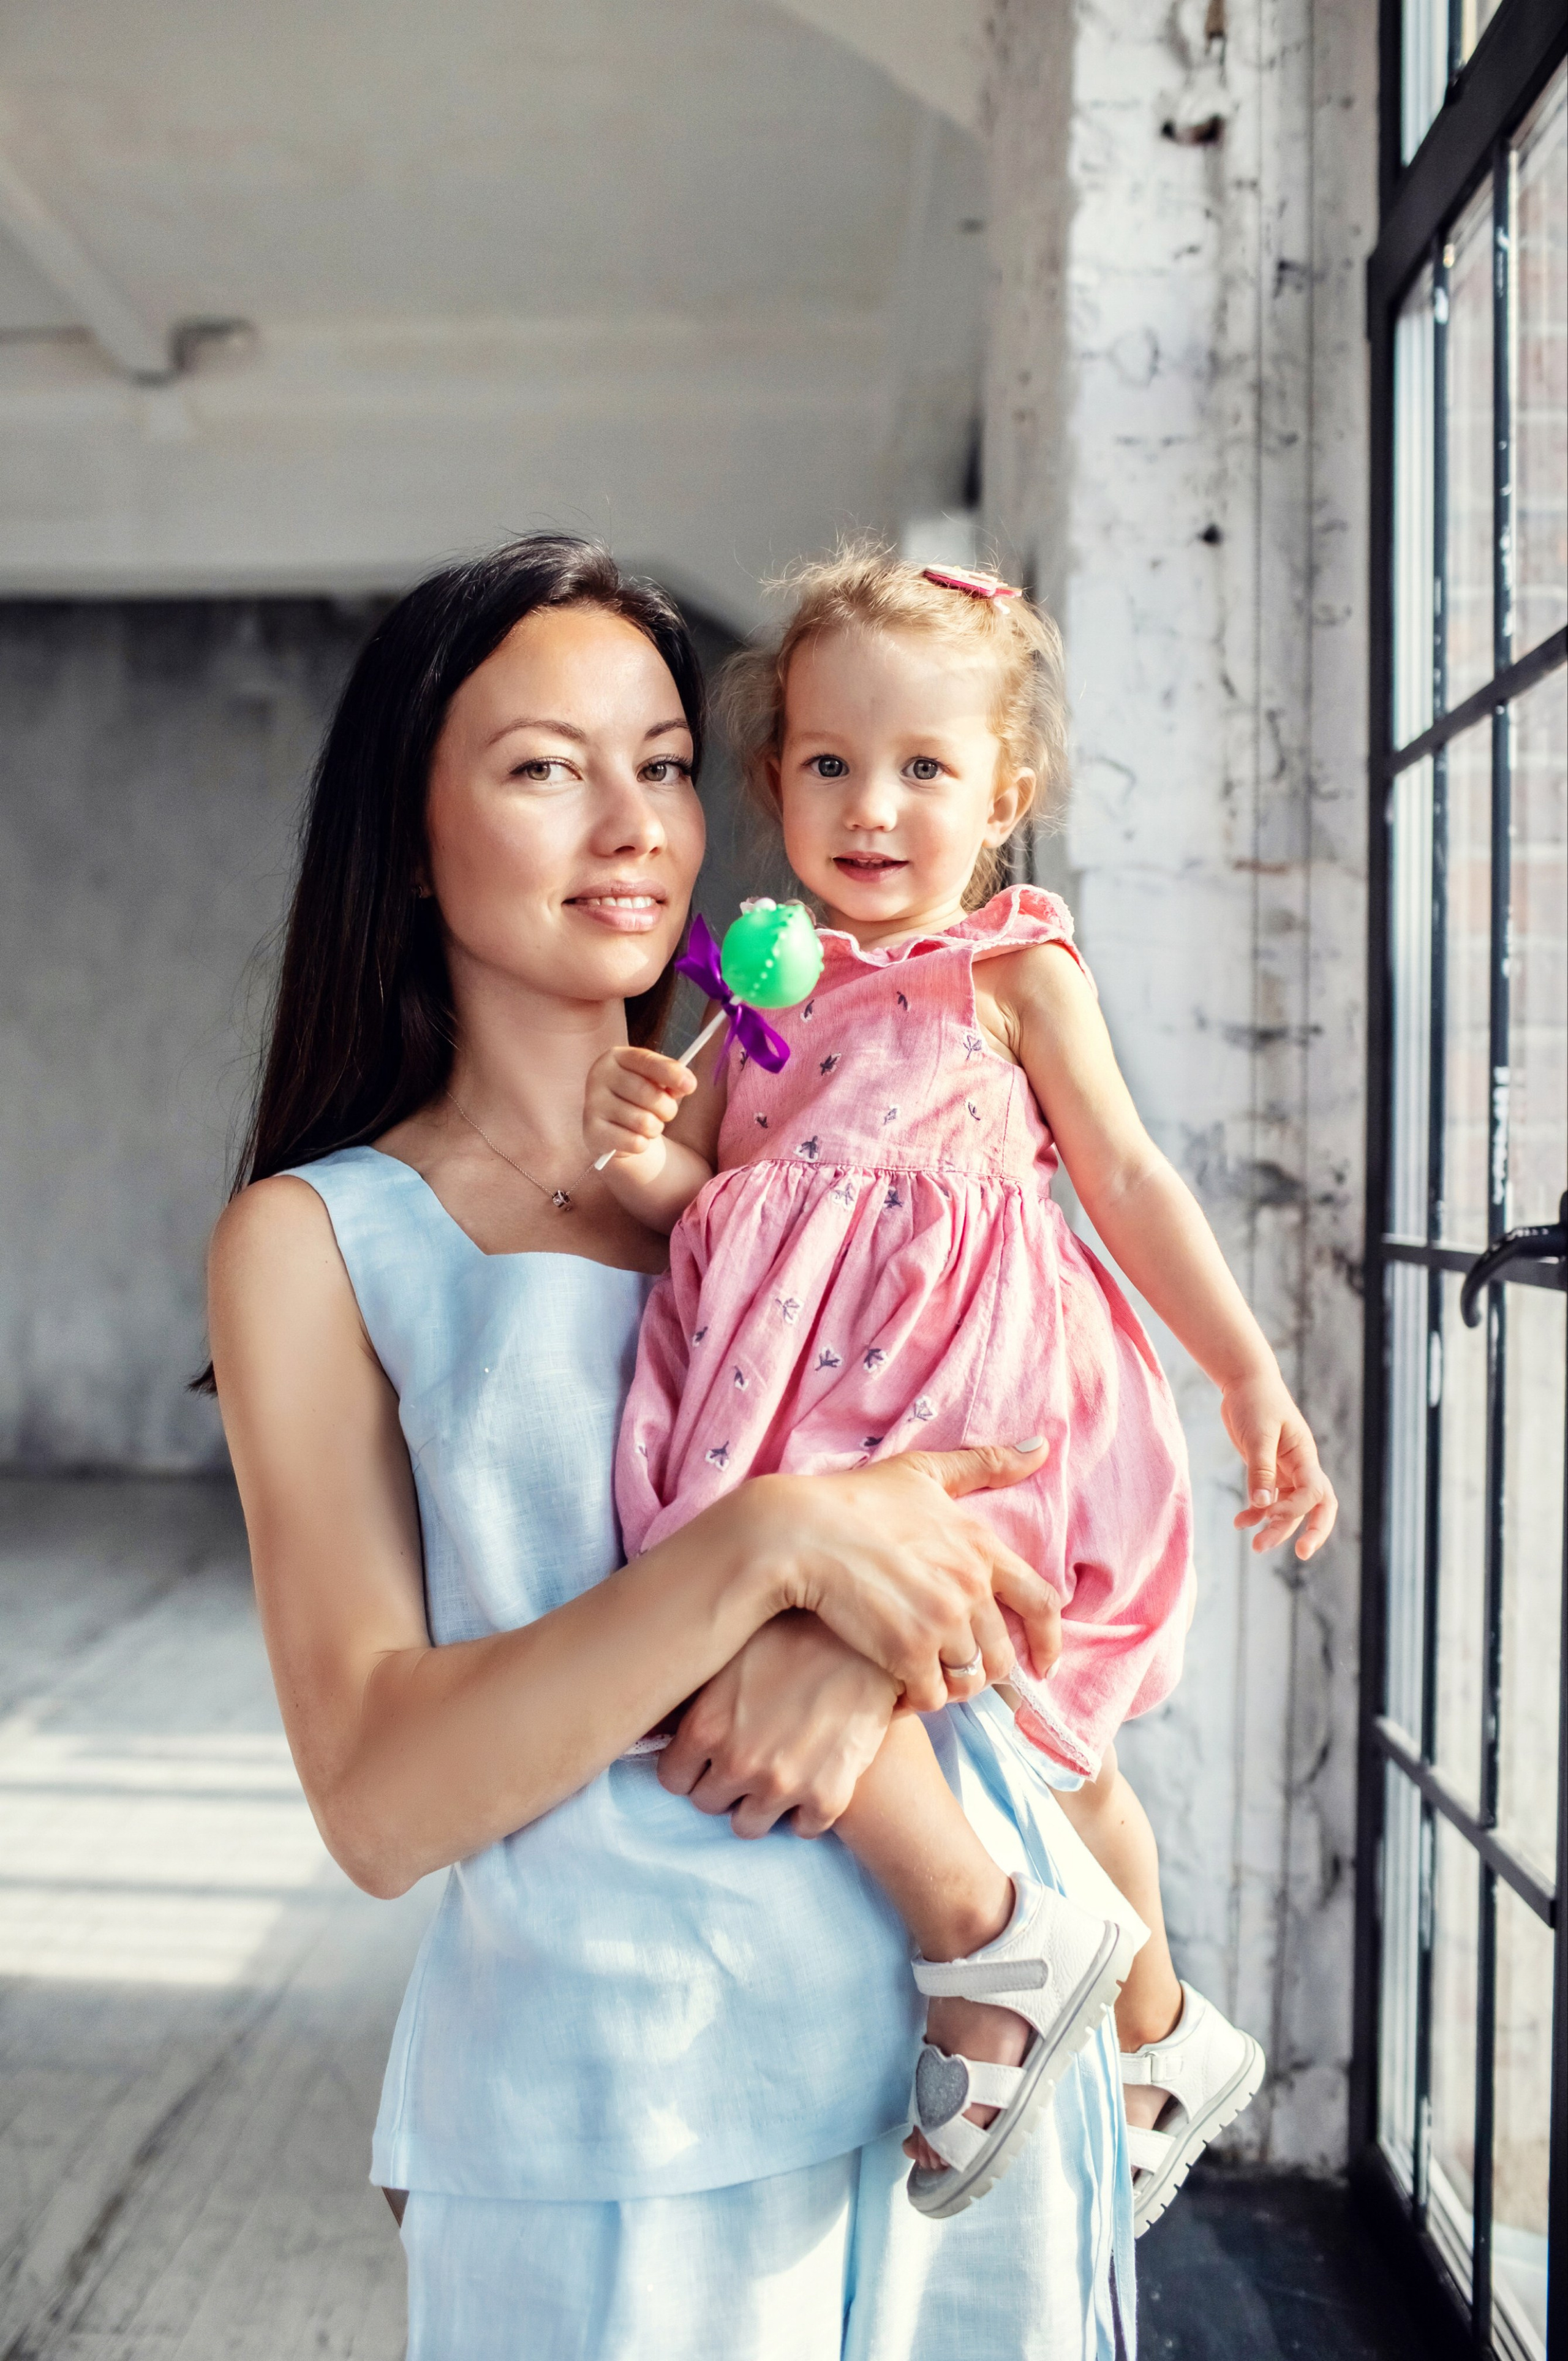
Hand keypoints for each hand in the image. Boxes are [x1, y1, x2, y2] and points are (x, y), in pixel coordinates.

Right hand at [583, 1044, 694, 1162]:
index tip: (691, 1085)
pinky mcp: (592, 1132)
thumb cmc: (637, 1098)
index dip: (670, 1072)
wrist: (610, 1127)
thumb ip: (670, 1079)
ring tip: (650, 1126)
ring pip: (643, 1122)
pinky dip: (643, 1144)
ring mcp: (592, 1104)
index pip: (645, 1061)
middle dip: (668, 1108)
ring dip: (656, 1128)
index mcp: (615, 1058)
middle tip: (667, 1113)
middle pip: (647, 1093)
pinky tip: (636, 1139)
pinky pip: (634, 1142)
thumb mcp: (653, 1082)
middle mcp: (599, 1077)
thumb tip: (686, 1084)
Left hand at [659, 1612, 897, 1837]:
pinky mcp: (828, 1797)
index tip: (708, 1753)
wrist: (873, 1638)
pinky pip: (802, 1829)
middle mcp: (737, 1762)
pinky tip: (814, 1778)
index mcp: (706, 1725)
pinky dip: (806, 1811)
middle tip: (747, 1757)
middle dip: (723, 1783)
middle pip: (708, 1803)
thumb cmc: (800, 1630)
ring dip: (759, 1804)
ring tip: (778, 1773)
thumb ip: (698, 1690)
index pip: (672, 1778)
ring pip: (748, 1826)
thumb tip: (665, 1710)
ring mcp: (783, 1784)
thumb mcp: (735, 1649)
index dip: (690, 1765)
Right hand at [743, 1439, 1056, 1712]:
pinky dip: (917, 1698)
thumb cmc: (855, 1499)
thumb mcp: (923, 1471)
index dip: (1049, 1641)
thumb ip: (984, 1463)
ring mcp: (942, 1622)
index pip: (1042, 1604)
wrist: (798, 1531)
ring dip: (950, 1684)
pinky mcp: (908, 1652)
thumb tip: (1042, 1447)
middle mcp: (971, 1587)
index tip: (1042, 1666)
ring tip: (923, 1675)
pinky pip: (930, 1697)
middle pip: (1002, 1653)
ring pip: (968, 1680)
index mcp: (981, 1547)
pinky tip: (897, 1685)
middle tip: (953, 1668)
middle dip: (984, 1669)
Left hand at [1223, 1369, 1337, 1558]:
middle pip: (1319, 1506)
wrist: (1244, 1382)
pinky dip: (1256, 1514)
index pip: (1314, 1492)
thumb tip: (1262, 1505)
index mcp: (1305, 1455)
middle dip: (1313, 1531)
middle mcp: (1300, 1467)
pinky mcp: (1268, 1471)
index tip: (1270, 1513)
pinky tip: (1240, 1523)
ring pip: (1289, 1508)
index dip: (1297, 1509)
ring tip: (1257, 1546)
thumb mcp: (1257, 1434)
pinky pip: (1268, 1500)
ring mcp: (1285, 1471)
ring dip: (1277, 1528)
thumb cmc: (1256, 1401)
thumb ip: (1260, 1469)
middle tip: (1302, 1554)